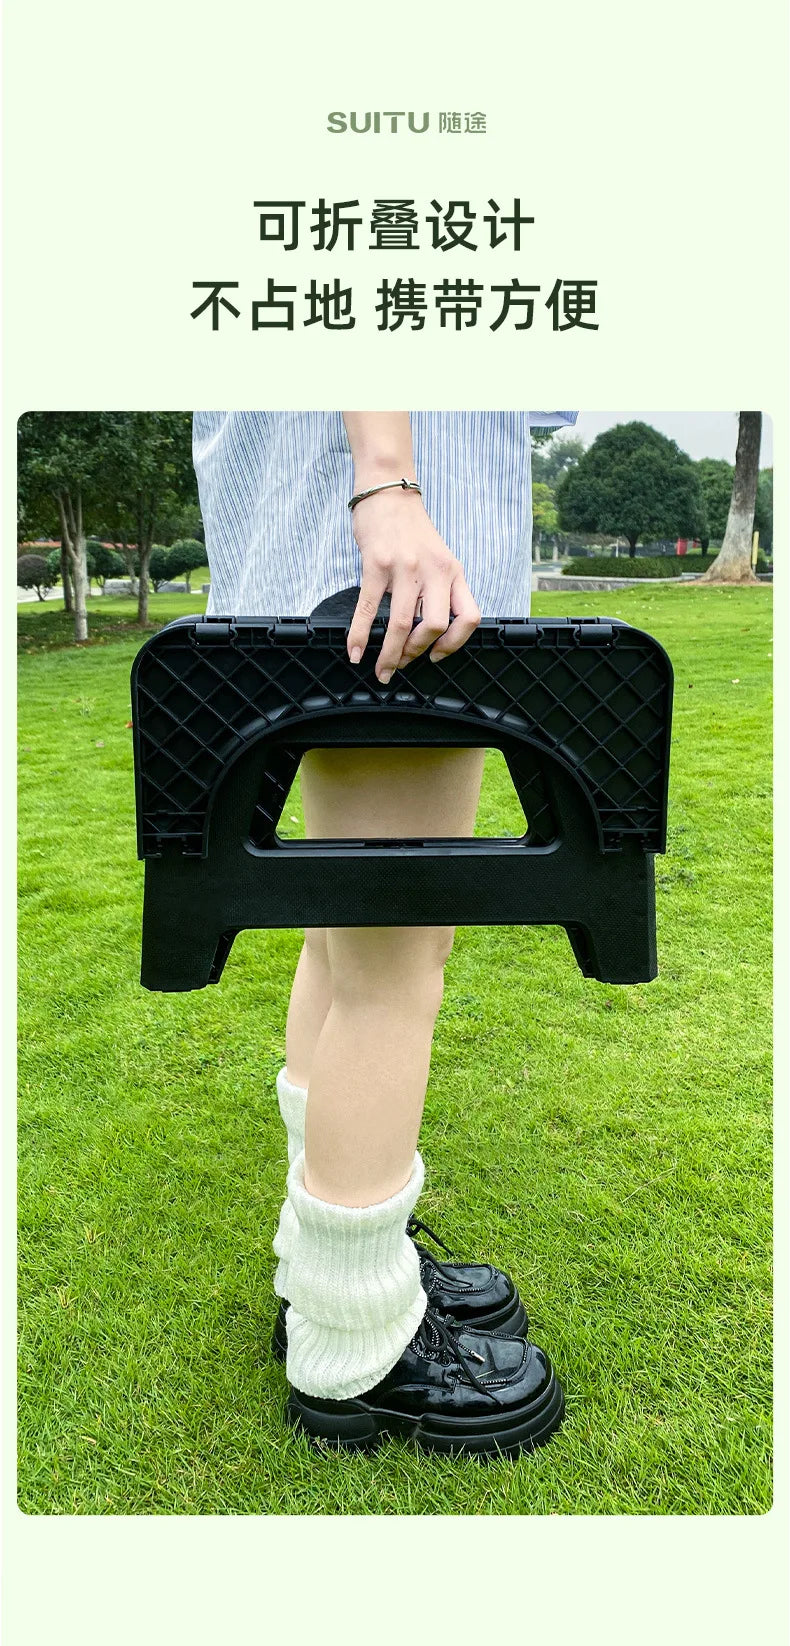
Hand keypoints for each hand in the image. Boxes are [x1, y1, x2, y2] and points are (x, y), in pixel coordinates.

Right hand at [346, 489, 480, 683]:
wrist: (388, 493)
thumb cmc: (411, 530)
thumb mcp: (438, 558)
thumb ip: (437, 589)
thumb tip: (425, 631)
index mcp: (453, 572)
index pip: (469, 616)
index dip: (455, 643)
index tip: (436, 656)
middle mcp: (434, 570)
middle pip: (435, 626)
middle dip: (417, 653)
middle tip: (401, 664)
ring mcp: (406, 567)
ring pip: (403, 623)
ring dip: (391, 654)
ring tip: (381, 669)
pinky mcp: (377, 565)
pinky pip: (370, 608)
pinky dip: (360, 635)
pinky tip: (355, 651)